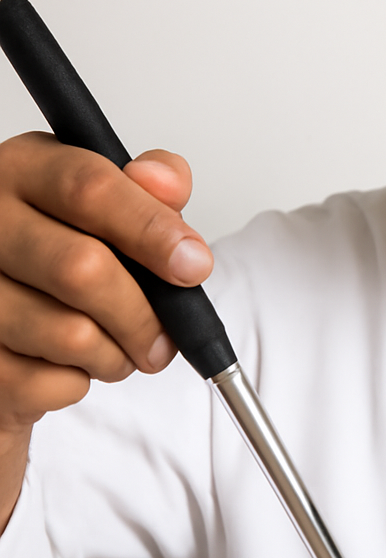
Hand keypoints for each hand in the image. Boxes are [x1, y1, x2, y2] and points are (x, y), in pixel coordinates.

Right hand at [0, 132, 211, 525]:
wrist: (6, 321)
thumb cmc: (64, 255)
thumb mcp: (108, 208)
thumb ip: (147, 192)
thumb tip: (168, 183)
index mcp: (22, 172)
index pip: (89, 188)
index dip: (153, 231)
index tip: (194, 266)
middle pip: (83, 270)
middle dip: (142, 317)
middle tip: (162, 341)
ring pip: (70, 334)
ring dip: (114, 356)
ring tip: (112, 350)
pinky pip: (43, 383)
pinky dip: (74, 385)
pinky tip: (64, 366)